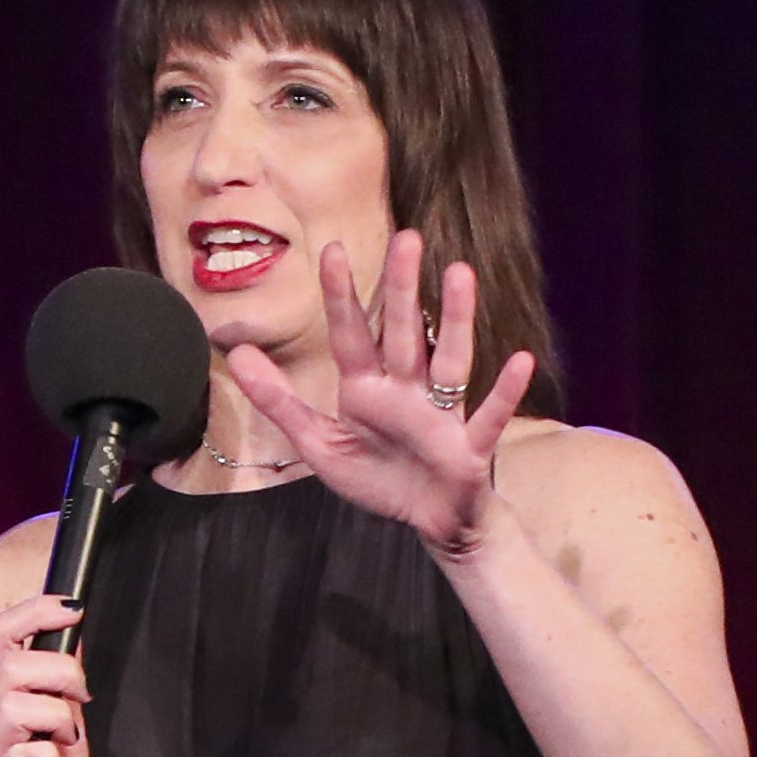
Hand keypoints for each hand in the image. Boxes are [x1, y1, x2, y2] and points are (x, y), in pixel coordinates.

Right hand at [0, 579, 92, 756]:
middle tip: (82, 698)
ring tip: (66, 738)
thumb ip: (62, 685)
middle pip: (12, 667)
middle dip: (63, 674)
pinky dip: (51, 756)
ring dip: (57, 717)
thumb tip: (73, 633)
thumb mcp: (63, 725)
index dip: (35, 612)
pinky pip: (25, 755)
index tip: (74, 609)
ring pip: (15, 705)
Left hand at [234, 230, 534, 560]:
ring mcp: (440, 413)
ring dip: (456, 318)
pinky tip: (520, 360)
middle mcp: (405, 390)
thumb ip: (279, 401)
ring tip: (461, 273)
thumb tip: (237, 354)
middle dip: (401, 288)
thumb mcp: (318, 443)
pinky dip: (504, 392)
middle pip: (401, 332)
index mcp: (365, 389)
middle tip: (406, 237)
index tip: (333, 249)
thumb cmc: (376, 476)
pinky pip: (490, 415)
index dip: (342, 295)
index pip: (350, 333)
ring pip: (449, 358)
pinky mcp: (470, 445)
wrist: (425, 520)